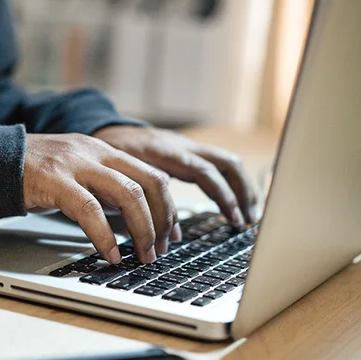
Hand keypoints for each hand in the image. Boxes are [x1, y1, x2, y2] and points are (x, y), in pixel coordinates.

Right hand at [23, 133, 182, 264]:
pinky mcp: (55, 180)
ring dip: (143, 230)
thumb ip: (103, 187)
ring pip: (129, 194)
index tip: (171, 234)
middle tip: (159, 249)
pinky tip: (110, 254)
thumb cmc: (33, 172)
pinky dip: (105, 236)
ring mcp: (76, 164)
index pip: (153, 175)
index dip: (169, 207)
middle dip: (162, 220)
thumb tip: (131, 219)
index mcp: (105, 150)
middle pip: (150, 183)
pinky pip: (90, 210)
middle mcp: (96, 152)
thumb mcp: (77, 172)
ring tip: (142, 255)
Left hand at [92, 125, 259, 225]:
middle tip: (249, 220)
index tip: (234, 218)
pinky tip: (236, 203)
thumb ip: (144, 197)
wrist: (110, 130)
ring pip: (227, 162)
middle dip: (243, 192)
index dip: (223, 196)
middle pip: (226, 163)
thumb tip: (171, 229)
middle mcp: (183, 146)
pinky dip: (230, 184)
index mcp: (166, 151)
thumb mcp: (121, 174)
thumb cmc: (111, 153)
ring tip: (250, 215)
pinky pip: (218, 165)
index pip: (205, 171)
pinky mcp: (189, 152)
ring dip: (243, 189)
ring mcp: (188, 147)